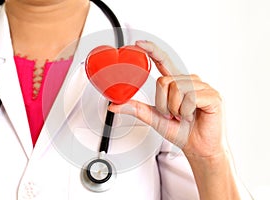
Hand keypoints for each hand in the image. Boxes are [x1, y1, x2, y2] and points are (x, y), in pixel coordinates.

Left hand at [108, 40, 223, 158]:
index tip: (138, 43)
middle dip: (163, 104)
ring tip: (183, 116)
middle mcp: (189, 81)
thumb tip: (114, 105)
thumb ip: (136, 109)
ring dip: (174, 109)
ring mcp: (202, 86)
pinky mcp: (212, 95)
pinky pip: (190, 97)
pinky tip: (193, 116)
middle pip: (163, 81)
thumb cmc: (181, 131)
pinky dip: (185, 112)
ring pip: (176, 88)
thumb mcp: (154, 118)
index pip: (163, 61)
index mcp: (177, 83)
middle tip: (173, 115)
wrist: (199, 148)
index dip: (151, 50)